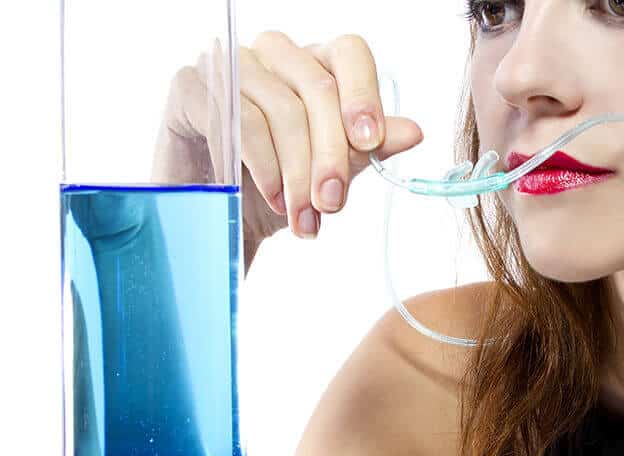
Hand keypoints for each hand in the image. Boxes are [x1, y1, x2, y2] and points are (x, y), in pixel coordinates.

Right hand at [152, 32, 423, 267]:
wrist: (217, 215)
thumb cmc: (276, 186)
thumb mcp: (330, 172)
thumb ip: (366, 149)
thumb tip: (414, 132)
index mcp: (315, 63)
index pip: (350, 53)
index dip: (364, 95)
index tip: (371, 142)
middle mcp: (275, 54)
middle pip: (317, 88)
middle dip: (331, 155)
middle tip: (333, 204)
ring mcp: (232, 64)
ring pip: (282, 110)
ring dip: (297, 174)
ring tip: (304, 217)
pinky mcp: (193, 85)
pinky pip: (239, 120)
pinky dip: (263, 166)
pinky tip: (273, 198)